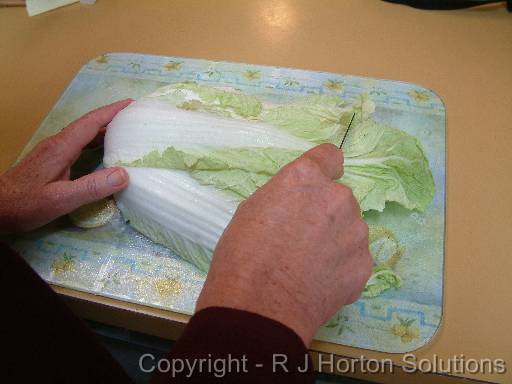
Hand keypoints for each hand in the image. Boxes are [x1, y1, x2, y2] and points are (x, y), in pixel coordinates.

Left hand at [0, 100, 131, 232]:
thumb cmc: (26, 204)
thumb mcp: (61, 199)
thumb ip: (92, 187)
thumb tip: (124, 174)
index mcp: (62, 147)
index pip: (91, 123)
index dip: (112, 112)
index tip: (132, 105)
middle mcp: (58, 144)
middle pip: (88, 124)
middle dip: (112, 117)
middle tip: (135, 116)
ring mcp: (53, 150)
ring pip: (83, 133)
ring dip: (104, 128)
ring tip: (126, 130)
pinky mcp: (51, 159)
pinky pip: (78, 143)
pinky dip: (95, 140)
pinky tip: (104, 150)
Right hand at [196, 144, 372, 345]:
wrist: (259, 307)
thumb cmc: (242, 254)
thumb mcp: (253, 210)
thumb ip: (285, 198)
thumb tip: (298, 207)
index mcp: (306, 178)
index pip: (330, 157)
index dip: (324, 170)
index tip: (317, 186)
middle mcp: (338, 197)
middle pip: (339, 197)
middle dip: (326, 212)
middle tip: (303, 239)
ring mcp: (356, 232)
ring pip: (350, 228)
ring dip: (336, 240)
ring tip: (310, 266)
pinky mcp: (364, 264)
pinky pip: (354, 258)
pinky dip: (341, 267)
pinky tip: (320, 283)